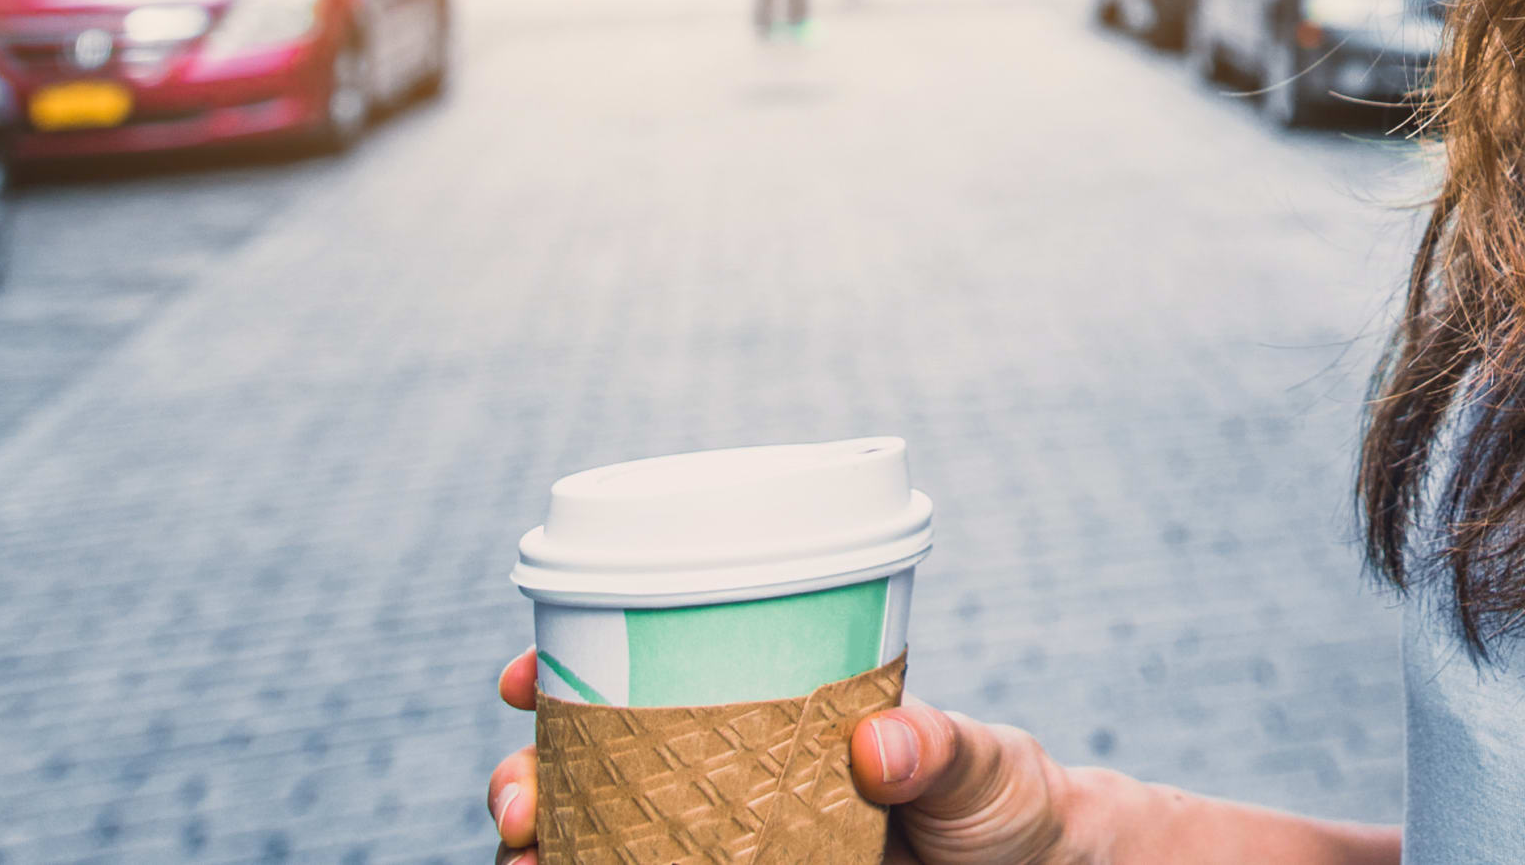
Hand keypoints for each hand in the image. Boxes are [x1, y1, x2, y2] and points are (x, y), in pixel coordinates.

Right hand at [485, 650, 1097, 864]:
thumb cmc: (1006, 802)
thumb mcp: (984, 766)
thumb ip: (944, 749)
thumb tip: (879, 744)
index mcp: (765, 714)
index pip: (646, 681)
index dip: (561, 677)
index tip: (519, 680)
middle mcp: (726, 784)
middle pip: (590, 777)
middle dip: (526, 781)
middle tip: (520, 801)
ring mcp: (725, 849)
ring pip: (600, 846)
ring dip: (545, 849)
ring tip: (528, 861)